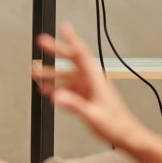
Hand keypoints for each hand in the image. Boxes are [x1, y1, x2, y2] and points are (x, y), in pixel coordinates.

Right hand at [31, 22, 147, 147]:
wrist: (126, 135)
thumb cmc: (116, 124)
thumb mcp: (94, 115)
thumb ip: (74, 104)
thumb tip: (57, 96)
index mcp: (96, 79)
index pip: (82, 54)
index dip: (73, 39)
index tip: (64, 27)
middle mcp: (92, 80)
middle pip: (72, 60)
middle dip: (57, 50)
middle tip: (42, 42)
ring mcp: (88, 88)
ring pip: (67, 75)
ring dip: (51, 72)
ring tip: (35, 71)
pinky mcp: (85, 97)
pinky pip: (68, 88)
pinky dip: (56, 87)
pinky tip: (46, 90)